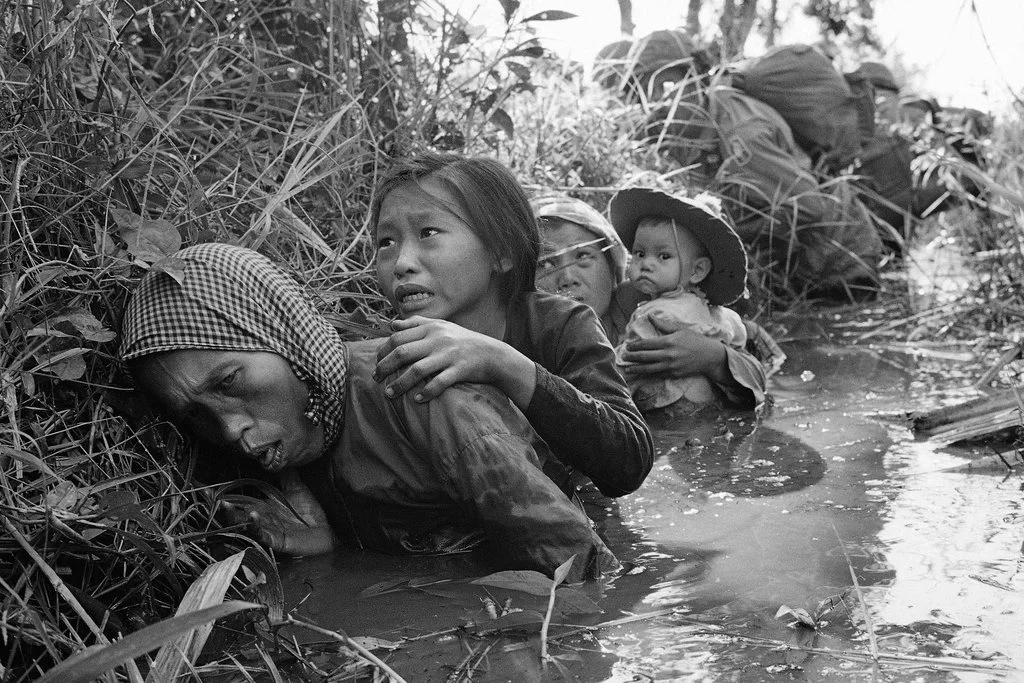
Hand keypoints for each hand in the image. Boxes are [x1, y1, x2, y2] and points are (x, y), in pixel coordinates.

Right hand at [217, 470, 335, 555]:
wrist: (331, 530)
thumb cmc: (313, 511)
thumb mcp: (297, 487)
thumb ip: (286, 472)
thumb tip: (275, 451)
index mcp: (264, 505)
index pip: (240, 498)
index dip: (224, 493)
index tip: (206, 486)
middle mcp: (262, 518)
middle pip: (237, 513)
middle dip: (221, 506)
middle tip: (207, 496)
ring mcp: (268, 530)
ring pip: (245, 525)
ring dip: (234, 516)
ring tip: (224, 505)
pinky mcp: (278, 541)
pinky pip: (264, 535)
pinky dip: (256, 527)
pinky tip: (252, 515)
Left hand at [374, 316, 534, 406]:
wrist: (493, 354)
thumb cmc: (463, 341)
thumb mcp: (441, 327)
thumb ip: (416, 324)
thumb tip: (392, 324)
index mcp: (431, 328)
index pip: (398, 337)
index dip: (382, 351)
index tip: (376, 362)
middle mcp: (438, 340)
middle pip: (402, 353)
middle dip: (385, 367)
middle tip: (376, 378)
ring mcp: (449, 355)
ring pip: (417, 370)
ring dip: (400, 383)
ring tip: (389, 394)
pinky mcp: (460, 370)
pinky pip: (439, 383)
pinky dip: (426, 392)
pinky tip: (417, 400)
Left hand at [619, 320, 728, 382]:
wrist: (710, 356)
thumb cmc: (696, 340)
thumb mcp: (680, 329)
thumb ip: (663, 325)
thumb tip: (650, 316)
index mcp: (668, 342)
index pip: (646, 344)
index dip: (635, 346)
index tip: (628, 346)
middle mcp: (668, 355)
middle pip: (645, 357)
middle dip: (632, 357)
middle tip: (623, 357)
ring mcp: (670, 367)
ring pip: (649, 369)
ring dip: (637, 369)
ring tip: (628, 369)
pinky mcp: (674, 375)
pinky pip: (658, 375)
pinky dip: (648, 375)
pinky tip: (641, 375)